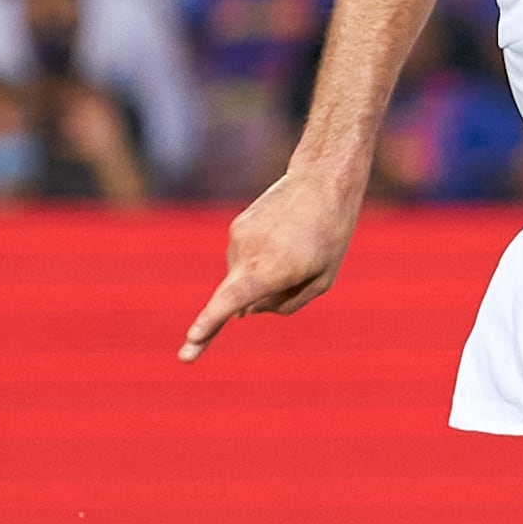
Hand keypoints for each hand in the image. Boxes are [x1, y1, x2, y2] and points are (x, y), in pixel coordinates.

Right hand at [180, 164, 361, 359]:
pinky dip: (260, 259)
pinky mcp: (236, 227)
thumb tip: (247, 312)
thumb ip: (286, 304)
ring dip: (263, 275)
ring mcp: (237, 239)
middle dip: (229, 314)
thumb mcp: (322, 279)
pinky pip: (244, 258)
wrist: (321, 181)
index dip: (209, 324)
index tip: (192, 338)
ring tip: (297, 248)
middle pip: (235, 296)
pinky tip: (285, 240)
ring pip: (242, 276)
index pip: (231, 302)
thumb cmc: (330, 235)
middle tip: (205, 342)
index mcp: (269, 271)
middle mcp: (247, 255)